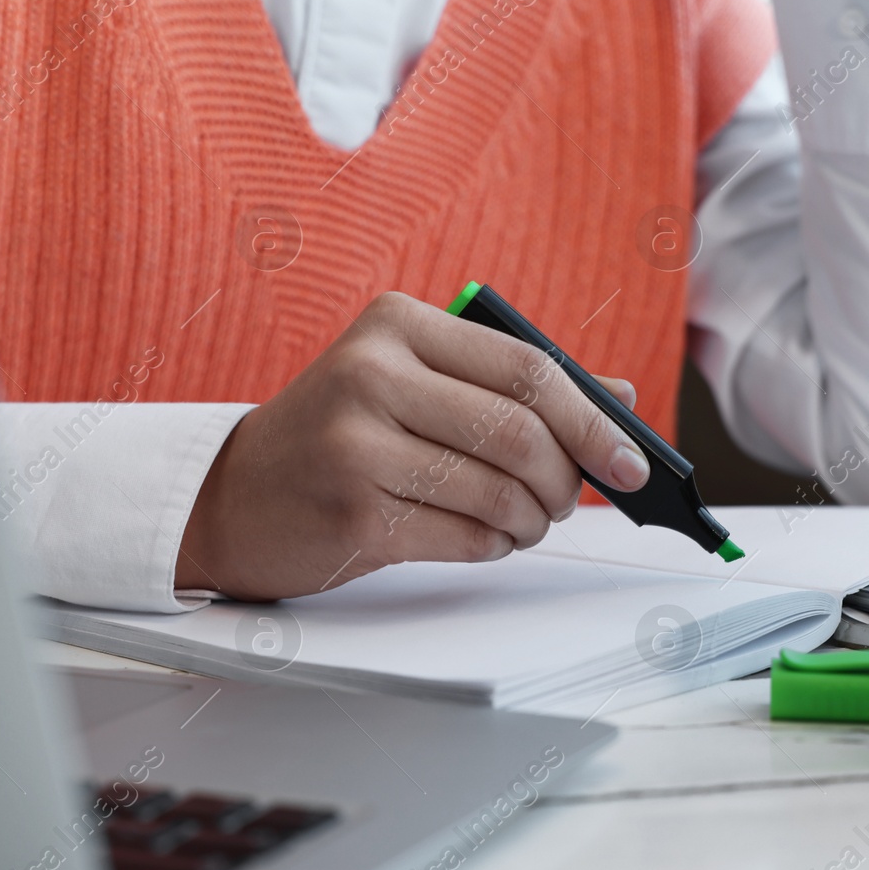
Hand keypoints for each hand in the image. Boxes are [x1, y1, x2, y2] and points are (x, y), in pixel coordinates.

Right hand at [178, 291, 646, 599]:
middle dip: (565, 481)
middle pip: (521, 434)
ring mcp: (357, 445)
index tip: (632, 462)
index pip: (528, 370)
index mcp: (398, 324)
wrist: (236, 495)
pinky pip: (467, 537)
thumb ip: (516, 384)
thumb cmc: (341, 433)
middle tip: (566, 501)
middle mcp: (373, 373)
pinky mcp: (353, 513)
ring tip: (521, 521)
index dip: (593, 422)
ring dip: (531, 520)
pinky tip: (482, 535)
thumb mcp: (419, 382)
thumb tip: (622, 401)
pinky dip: (495, 544)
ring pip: (499, 492)